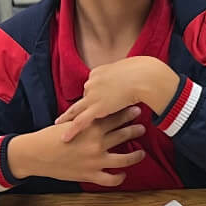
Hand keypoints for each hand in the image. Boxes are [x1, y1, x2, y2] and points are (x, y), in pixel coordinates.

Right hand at [8, 108, 147, 186]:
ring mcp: (95, 160)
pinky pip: (110, 179)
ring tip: (142, 152)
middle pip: (124, 134)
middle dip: (136, 130)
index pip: (116, 118)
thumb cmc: (50, 137)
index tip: (137, 110)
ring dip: (136, 155)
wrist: (34, 154)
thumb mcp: (71, 122)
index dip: (128, 113)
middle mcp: (96, 143)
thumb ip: (87, 118)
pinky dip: (119, 178)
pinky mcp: (89, 175)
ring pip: (124, 159)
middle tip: (142, 127)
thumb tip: (100, 109)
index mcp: (91, 128)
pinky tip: (123, 174)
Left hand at [55, 57, 178, 141]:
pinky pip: (80, 122)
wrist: (146, 77)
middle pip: (84, 97)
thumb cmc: (144, 71)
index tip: (95, 98)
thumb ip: (126, 73)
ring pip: (77, 109)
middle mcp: (92, 83)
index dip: (94, 93)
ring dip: (68, 118)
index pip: (92, 85)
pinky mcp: (96, 108)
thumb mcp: (130, 67)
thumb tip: (132, 74)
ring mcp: (92, 96)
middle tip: (71, 115)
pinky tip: (65, 139)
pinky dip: (72, 130)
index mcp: (98, 72)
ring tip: (59, 124)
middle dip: (83, 105)